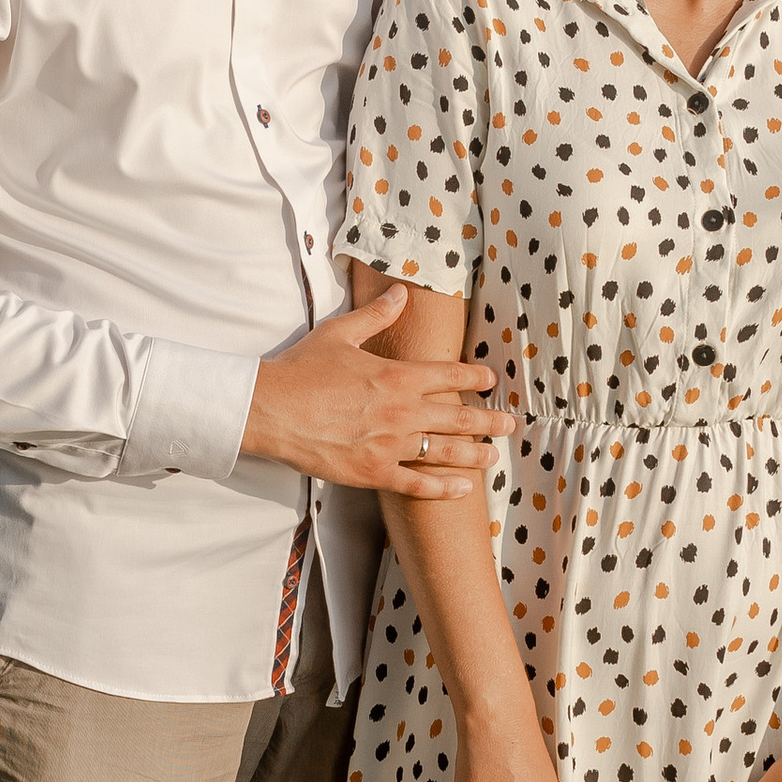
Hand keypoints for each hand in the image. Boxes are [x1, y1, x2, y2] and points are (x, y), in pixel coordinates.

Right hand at [241, 287, 512, 495]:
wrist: (271, 409)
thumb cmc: (301, 369)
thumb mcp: (340, 332)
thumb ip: (376, 314)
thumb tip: (399, 291)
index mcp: (397, 376)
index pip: (450, 376)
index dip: (475, 378)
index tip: (491, 380)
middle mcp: (402, 411)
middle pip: (458, 418)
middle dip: (489, 420)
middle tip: (510, 423)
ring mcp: (390, 445)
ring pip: (446, 453)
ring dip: (475, 455)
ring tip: (493, 457)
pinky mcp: (374, 472)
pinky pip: (418, 485)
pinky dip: (443, 489)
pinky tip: (462, 490)